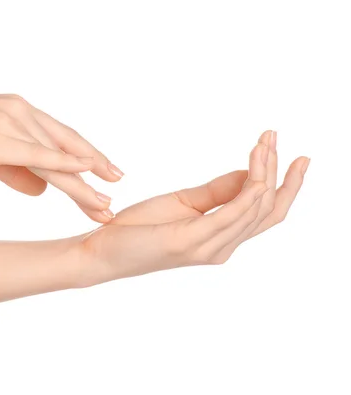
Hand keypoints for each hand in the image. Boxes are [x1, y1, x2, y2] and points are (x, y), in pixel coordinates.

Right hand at [0, 88, 122, 222]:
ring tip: (103, 205)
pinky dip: (65, 165)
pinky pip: (39, 154)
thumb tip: (41, 191)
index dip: (85, 155)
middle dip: (95, 169)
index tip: (104, 171)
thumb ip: (14, 169)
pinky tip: (87, 173)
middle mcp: (21, 112)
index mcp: (18, 111)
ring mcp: (11, 123)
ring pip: (58, 157)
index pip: (61, 136)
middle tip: (116, 189)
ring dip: (83, 183)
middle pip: (67, 146)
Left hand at [77, 131, 308, 285]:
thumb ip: (216, 191)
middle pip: (268, 210)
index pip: (265, 212)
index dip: (285, 184)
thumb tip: (248, 174)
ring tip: (264, 142)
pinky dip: (247, 192)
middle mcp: (221, 246)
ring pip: (255, 209)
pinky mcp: (190, 241)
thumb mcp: (183, 202)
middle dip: (280, 173)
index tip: (295, 154)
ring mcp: (208, 247)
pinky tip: (252, 171)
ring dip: (264, 172)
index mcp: (220, 237)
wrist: (103, 251)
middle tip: (281, 139)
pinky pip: (230, 214)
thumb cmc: (138, 229)